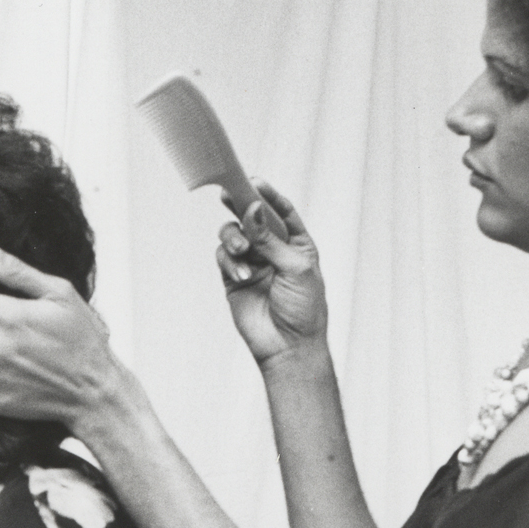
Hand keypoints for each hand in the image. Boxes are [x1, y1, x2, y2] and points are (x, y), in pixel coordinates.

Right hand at [214, 180, 328, 366]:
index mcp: (296, 243)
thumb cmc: (304, 309)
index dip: (268, 195)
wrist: (289, 346)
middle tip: (228, 194)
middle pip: (252, 218)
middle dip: (240, 205)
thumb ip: (269, 239)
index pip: (281, 211)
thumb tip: (252, 209)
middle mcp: (273, 249)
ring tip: (241, 249)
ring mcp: (252, 263)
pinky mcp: (234, 278)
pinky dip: (229, 261)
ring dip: (233, 237)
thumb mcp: (293, 268)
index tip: (254, 181)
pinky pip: (224, 258)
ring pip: (233, 234)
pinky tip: (242, 275)